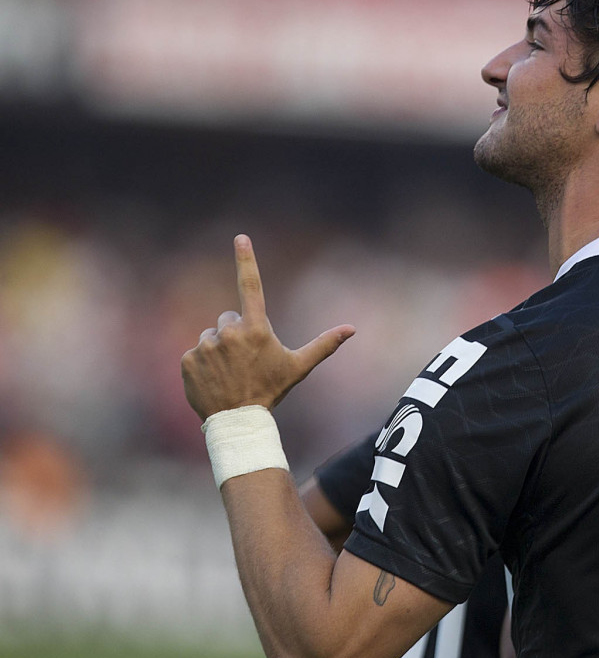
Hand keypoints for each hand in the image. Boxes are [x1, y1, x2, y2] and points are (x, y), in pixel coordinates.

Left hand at [181, 234, 355, 419]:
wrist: (238, 420)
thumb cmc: (271, 390)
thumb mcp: (299, 366)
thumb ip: (324, 344)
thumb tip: (352, 328)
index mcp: (256, 329)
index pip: (251, 286)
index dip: (246, 259)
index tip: (240, 237)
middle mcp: (229, 333)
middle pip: (228, 319)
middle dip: (235, 334)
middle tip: (245, 360)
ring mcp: (206, 346)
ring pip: (211, 337)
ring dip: (218, 350)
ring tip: (229, 372)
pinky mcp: (188, 359)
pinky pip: (195, 353)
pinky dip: (202, 364)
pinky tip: (213, 379)